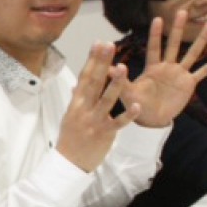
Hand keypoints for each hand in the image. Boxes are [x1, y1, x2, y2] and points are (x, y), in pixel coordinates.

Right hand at [56, 43, 140, 171]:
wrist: (69, 163)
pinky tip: (137, 106)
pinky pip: (118, 123)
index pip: (85, 76)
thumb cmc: (71, 138)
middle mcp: (83, 109)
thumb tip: (77, 85)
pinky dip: (127, 115)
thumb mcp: (70, 116)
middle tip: (109, 45)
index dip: (92, 59)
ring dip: (115, 84)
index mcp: (76, 103)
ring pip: (106, 99)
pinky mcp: (104, 134)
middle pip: (94, 82)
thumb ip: (77, 100)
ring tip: (123, 67)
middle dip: (101, 63)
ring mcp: (94, 121)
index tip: (98, 43)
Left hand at [122, 11, 206, 126]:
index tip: (157, 18)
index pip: (154, 48)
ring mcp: (179, 74)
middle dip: (177, 29)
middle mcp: (167, 67)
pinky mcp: (189, 83)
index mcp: (152, 68)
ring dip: (201, 39)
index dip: (155, 34)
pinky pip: (204, 71)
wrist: (152, 120)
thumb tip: (107, 68)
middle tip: (182, 11)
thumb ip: (120, 79)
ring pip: (192, 53)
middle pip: (173, 45)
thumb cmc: (137, 105)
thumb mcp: (127, 92)